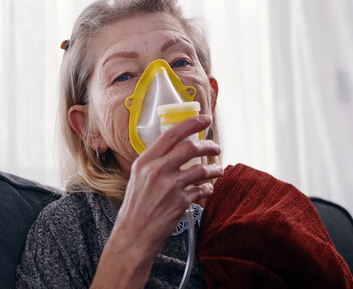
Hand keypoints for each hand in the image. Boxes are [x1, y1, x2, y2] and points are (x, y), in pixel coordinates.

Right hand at [115, 114, 221, 256]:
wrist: (134, 234)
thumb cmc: (135, 207)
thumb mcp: (138, 178)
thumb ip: (155, 163)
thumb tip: (176, 150)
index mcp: (145, 161)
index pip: (171, 135)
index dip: (191, 123)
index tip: (204, 119)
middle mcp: (157, 171)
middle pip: (190, 148)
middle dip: (208, 145)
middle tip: (216, 147)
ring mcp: (170, 186)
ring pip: (201, 170)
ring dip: (214, 169)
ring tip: (219, 170)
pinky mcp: (180, 202)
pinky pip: (202, 190)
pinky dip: (208, 189)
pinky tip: (208, 189)